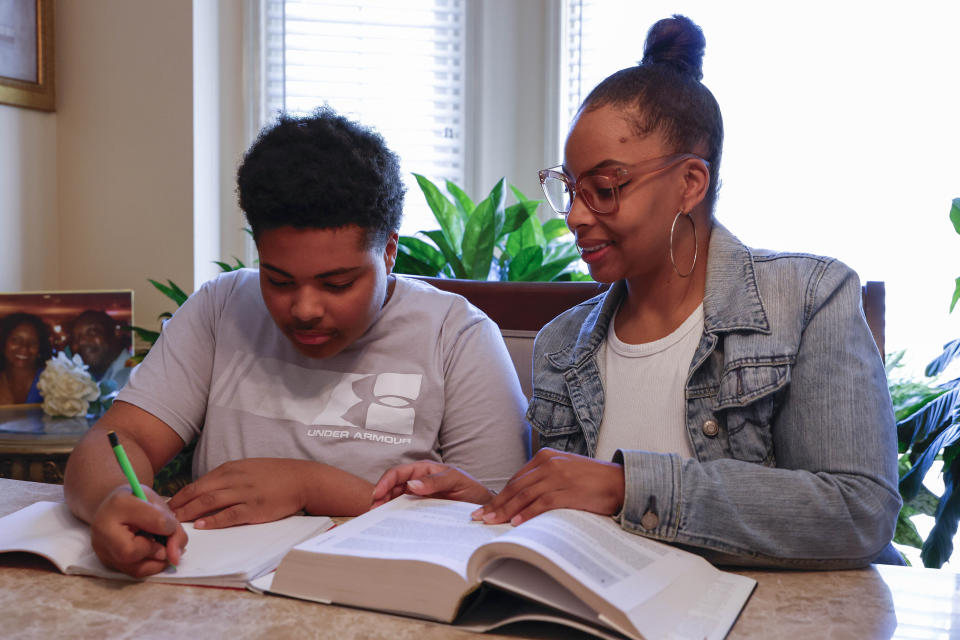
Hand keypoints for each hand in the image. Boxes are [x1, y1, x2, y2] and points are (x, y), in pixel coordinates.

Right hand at [89, 485, 186, 577]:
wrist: (112, 506)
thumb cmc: (137, 502)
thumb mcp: (158, 503)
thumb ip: (172, 526)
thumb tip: (175, 557)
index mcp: (119, 504)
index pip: (154, 522)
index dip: (169, 528)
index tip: (170, 527)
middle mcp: (103, 529)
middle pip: (131, 552)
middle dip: (156, 550)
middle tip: (163, 544)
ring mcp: (102, 548)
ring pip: (133, 568)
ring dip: (156, 561)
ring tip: (160, 548)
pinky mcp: (106, 561)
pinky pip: (132, 572)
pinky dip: (149, 565)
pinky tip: (152, 553)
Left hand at [168, 458, 308, 528]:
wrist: (301, 479)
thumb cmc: (274, 475)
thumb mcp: (247, 469)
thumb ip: (226, 478)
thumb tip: (203, 491)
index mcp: (231, 469)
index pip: (197, 483)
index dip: (179, 496)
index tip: (165, 507)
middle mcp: (235, 479)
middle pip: (199, 493)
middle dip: (179, 506)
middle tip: (162, 518)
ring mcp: (245, 494)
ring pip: (210, 503)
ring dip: (190, 513)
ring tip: (175, 523)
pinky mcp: (255, 508)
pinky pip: (230, 515)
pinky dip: (214, 520)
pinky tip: (201, 525)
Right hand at [371, 461, 493, 508]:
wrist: (481, 505)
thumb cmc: (470, 488)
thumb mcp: (456, 480)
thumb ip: (435, 481)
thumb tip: (412, 484)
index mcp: (423, 469)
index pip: (398, 472)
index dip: (385, 482)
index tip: (378, 495)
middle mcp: (417, 481)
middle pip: (391, 486)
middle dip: (380, 497)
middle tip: (373, 511)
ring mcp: (417, 495)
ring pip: (394, 499)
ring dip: (384, 507)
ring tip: (377, 518)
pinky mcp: (420, 508)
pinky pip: (403, 511)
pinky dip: (394, 515)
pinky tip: (390, 523)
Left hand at [471, 448, 624, 524]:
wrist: (622, 482)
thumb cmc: (594, 480)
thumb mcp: (565, 471)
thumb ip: (545, 479)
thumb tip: (523, 499)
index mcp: (546, 457)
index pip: (516, 478)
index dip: (499, 495)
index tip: (487, 507)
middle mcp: (549, 463)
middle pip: (516, 487)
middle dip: (496, 504)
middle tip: (480, 517)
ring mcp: (558, 476)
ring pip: (524, 495)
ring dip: (506, 511)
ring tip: (492, 522)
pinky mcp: (568, 491)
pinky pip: (541, 503)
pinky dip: (526, 513)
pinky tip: (516, 522)